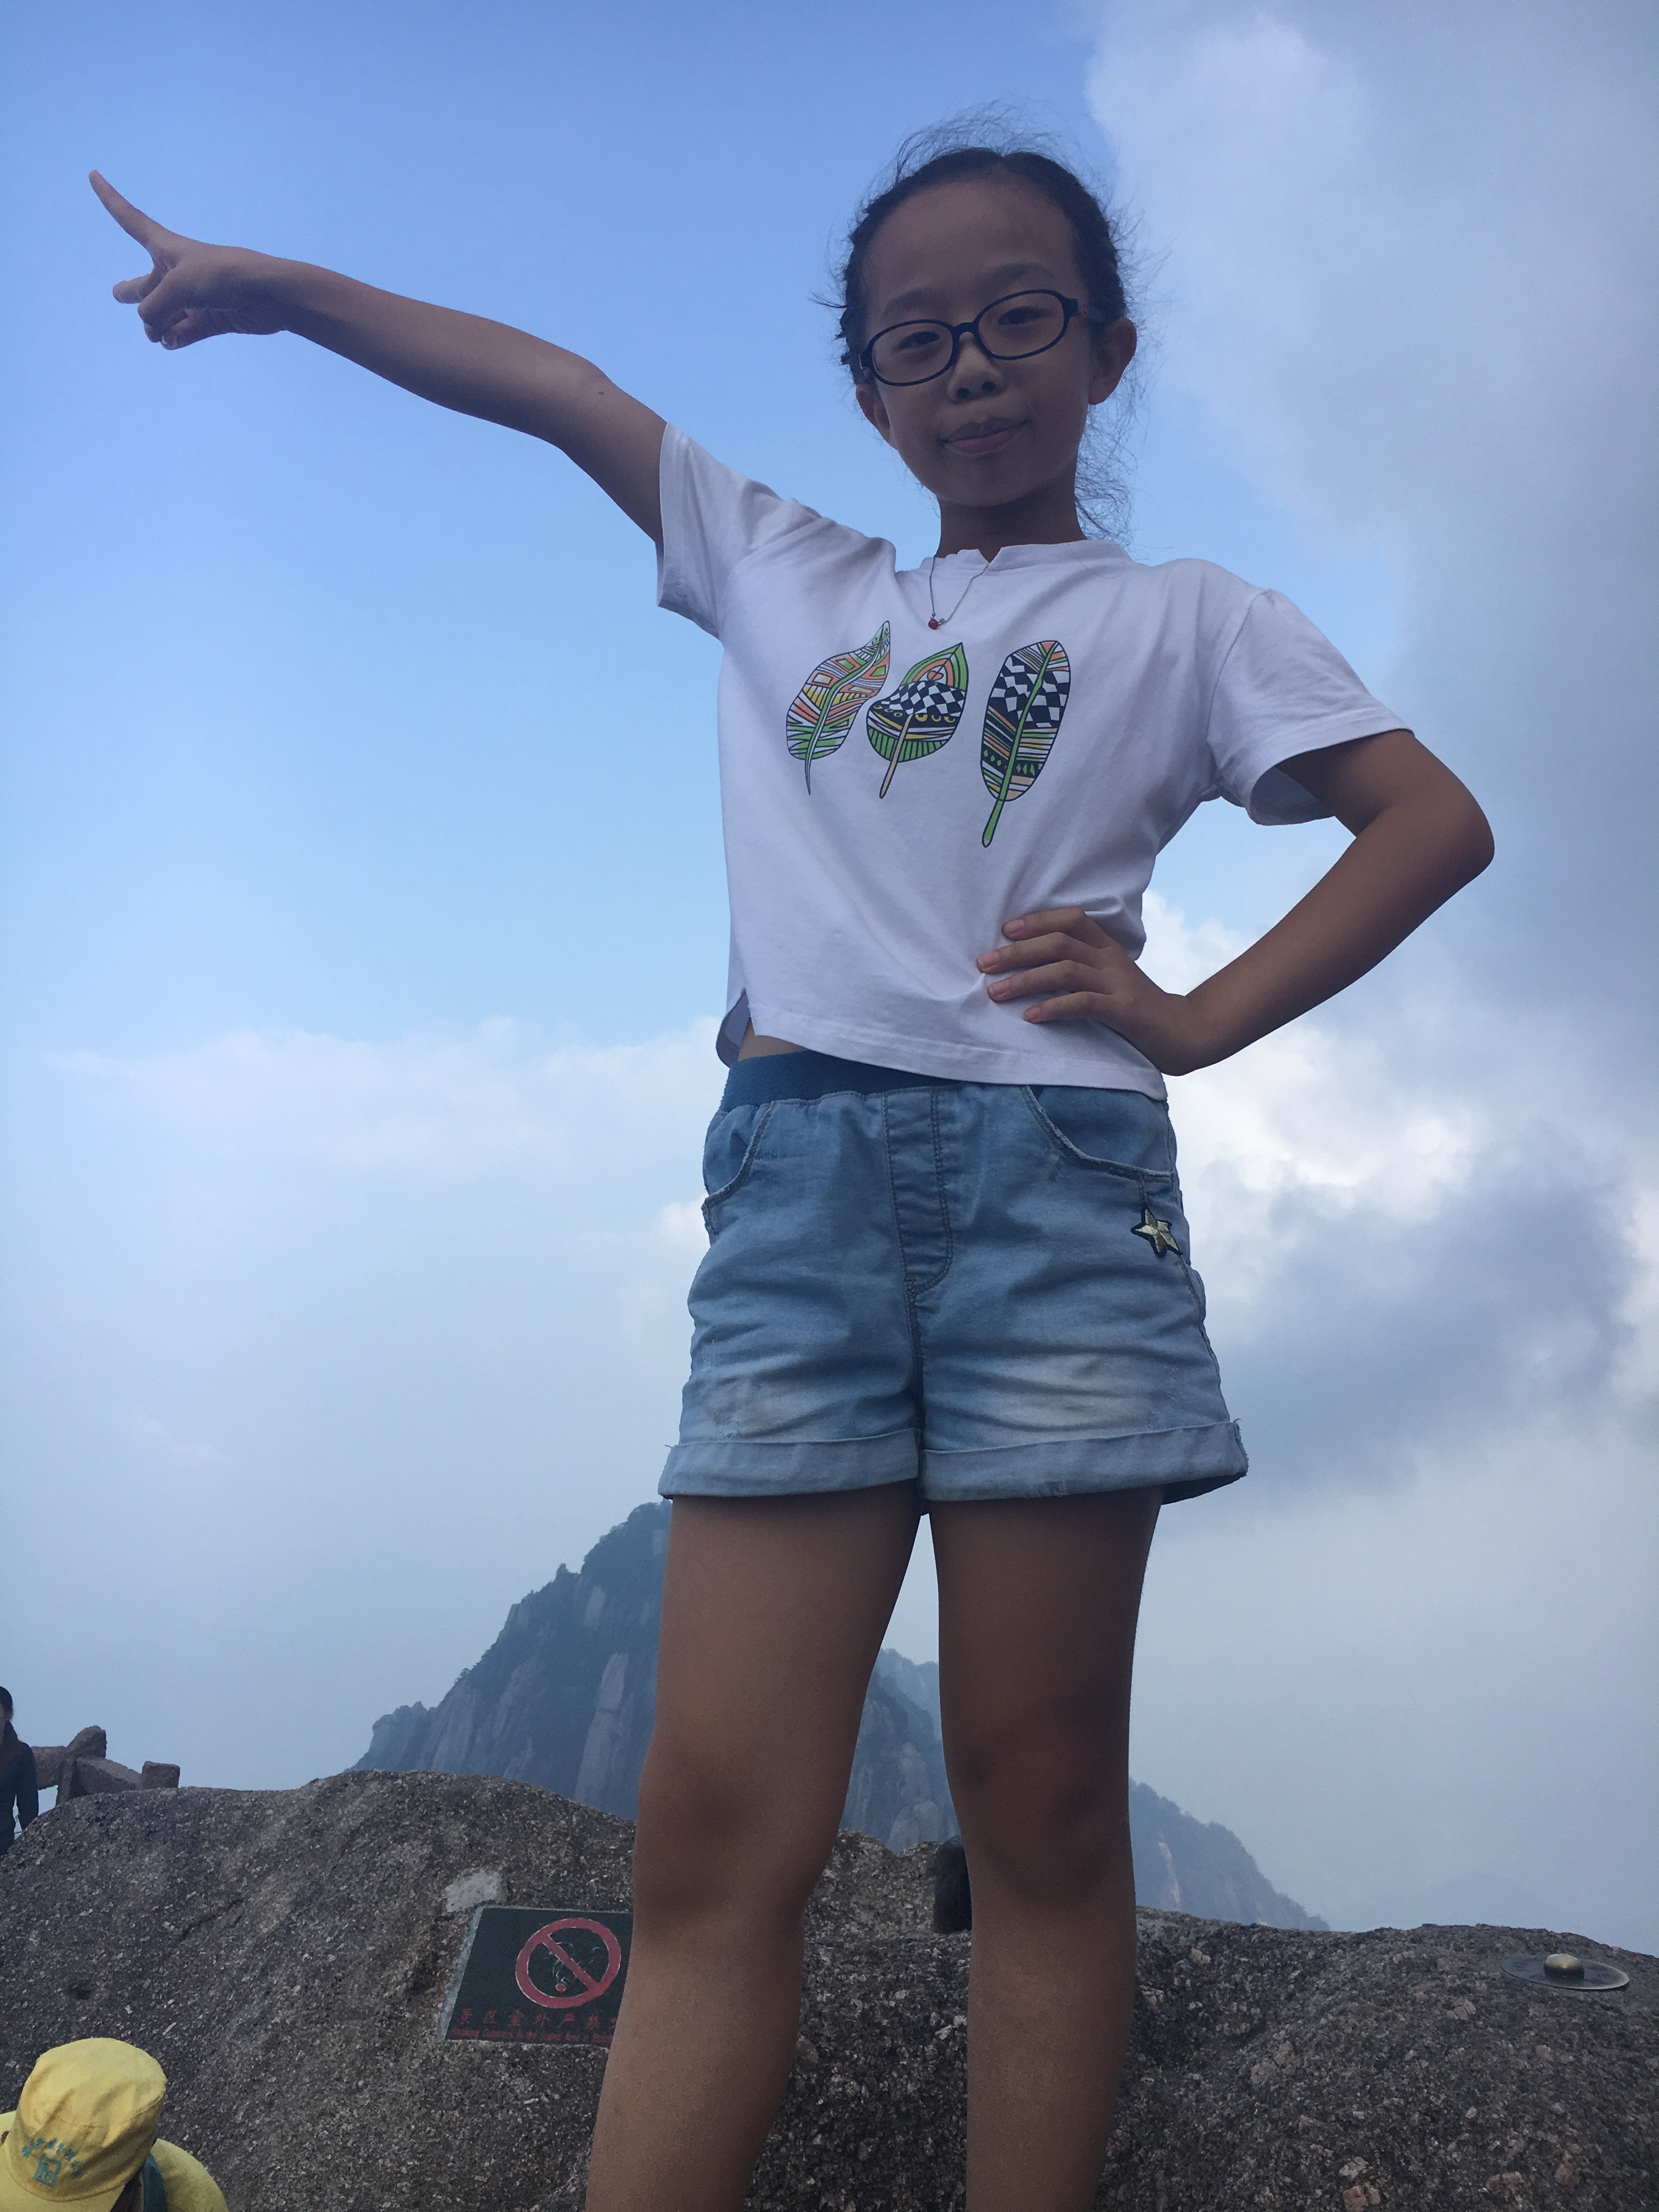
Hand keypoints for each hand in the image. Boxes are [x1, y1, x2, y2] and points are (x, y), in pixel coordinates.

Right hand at [91, 171, 284, 347]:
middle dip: (132, 291)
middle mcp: (178, 270)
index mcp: (166, 247)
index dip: (110, 199)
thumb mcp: (177, 288)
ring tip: (157, 334)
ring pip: (164, 313)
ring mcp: (195, 295)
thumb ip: (153, 309)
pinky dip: (177, 337)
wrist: (268, 295)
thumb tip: (151, 330)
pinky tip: (170, 342)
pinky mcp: (212, 318)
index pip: (130, 219)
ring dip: (157, 325)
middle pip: (147, 283)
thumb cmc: (222, 276)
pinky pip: (185, 331)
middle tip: (118, 294)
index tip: (93, 175)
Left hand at [977, 907, 1212, 1074]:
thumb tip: (1031, 968)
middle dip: (1017, 952)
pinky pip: (1083, 1004)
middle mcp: (1111, 960)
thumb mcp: (1109, 980)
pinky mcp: (1123, 1011)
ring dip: (1025, 980)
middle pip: (1060, 943)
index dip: (1038, 921)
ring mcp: (1118, 984)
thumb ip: (1080, 969)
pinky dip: (1053, 1007)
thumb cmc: (1136, 1009)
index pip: (1071, 920)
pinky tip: (1030, 1016)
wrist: (1183, 1033)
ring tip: (995, 992)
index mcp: (1107, 948)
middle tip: (984, 963)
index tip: (1005, 930)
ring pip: (1066, 970)